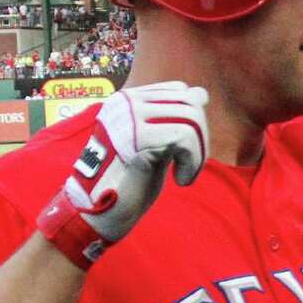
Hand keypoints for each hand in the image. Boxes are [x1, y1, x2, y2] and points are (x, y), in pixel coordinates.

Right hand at [36, 82, 208, 267]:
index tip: (184, 151)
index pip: (181, 90)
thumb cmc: (128, 179)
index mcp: (127, 99)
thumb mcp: (156, 142)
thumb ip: (174, 118)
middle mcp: (126, 102)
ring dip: (198, 154)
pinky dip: (192, 163)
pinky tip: (180, 180)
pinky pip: (184, 138)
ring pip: (191, 120)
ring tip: (184, 175)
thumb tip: (201, 93)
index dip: (195, 121)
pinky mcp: (136, 138)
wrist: (100, 211)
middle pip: (191, 103)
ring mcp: (129, 118)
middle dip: (201, 138)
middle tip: (190, 166)